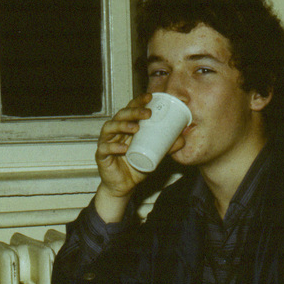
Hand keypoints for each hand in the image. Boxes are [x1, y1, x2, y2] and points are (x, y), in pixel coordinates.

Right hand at [93, 93, 184, 221]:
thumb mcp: (154, 156)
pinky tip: (123, 148)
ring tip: (136, 128)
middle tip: (147, 113)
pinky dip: (113, 147)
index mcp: (126, 127)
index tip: (149, 97)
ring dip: (122, 125)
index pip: (130, 109)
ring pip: (109, 128)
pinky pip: (104, 148)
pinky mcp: (101, 155)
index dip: (138, 102)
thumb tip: (182, 139)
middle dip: (133, 111)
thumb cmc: (136, 166)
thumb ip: (166, 147)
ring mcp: (106, 142)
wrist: (124, 186)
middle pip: (120, 115)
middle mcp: (115, 132)